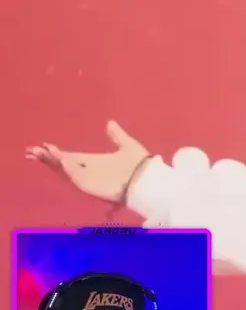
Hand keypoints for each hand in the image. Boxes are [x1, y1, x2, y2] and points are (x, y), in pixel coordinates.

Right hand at [26, 121, 151, 203]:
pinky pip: (77, 178)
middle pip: (63, 164)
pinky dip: (69, 169)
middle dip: (48, 158)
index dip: (57, 152)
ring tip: (42, 152)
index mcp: (95, 162)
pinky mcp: (92, 186)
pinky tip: (61, 160)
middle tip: (30, 151)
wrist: (149, 179)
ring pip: (66, 171)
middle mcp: (89, 171)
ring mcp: (89, 179)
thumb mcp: (127, 145)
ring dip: (54, 162)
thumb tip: (110, 122)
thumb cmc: (140, 164)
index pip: (71, 157)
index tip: (44, 145)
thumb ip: (117, 135)